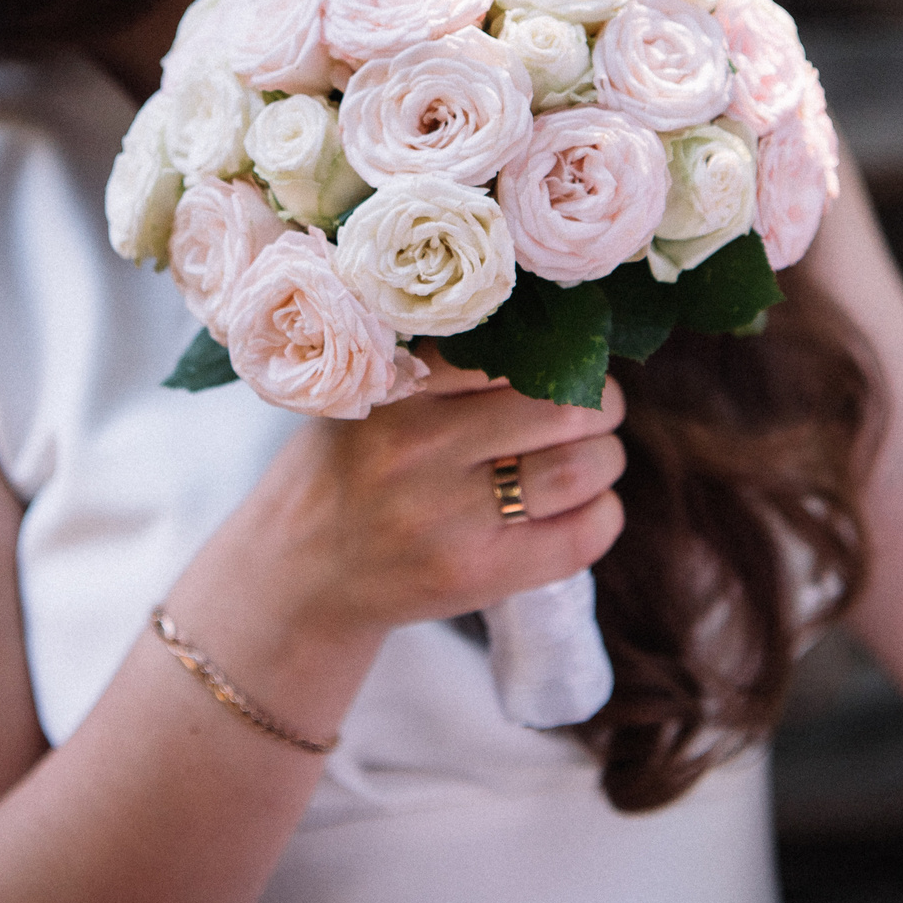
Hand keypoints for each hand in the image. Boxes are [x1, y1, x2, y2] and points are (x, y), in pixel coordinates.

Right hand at [192, 353, 627, 649]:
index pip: (513, 350)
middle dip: (599, 404)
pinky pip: (579, 537)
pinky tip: (585, 507)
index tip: (564, 362)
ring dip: (606, 458)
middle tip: (594, 409)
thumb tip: (553, 327)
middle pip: (562, 407)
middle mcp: (421, 451)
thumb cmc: (344, 472)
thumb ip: (441, 363)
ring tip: (592, 457)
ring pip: (581, 469)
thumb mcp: (366, 396)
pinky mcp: (475, 575)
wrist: (297, 575)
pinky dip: (603, 514)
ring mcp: (448, 520)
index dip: (560, 353)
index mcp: (397, 393)